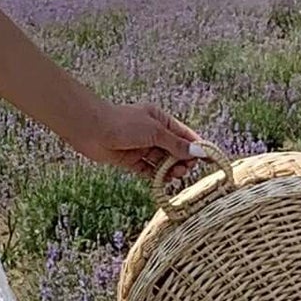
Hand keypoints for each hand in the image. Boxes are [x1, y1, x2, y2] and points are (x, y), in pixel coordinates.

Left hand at [77, 99, 210, 187]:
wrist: (90, 129)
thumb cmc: (123, 123)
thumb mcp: (154, 132)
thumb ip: (176, 144)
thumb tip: (198, 152)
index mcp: (159, 119)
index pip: (183, 134)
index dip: (197, 146)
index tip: (210, 159)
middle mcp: (151, 133)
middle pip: (174, 149)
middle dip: (183, 160)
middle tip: (187, 169)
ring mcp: (140, 147)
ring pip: (162, 161)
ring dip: (171, 169)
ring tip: (176, 175)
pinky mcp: (130, 160)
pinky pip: (148, 170)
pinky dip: (156, 176)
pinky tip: (163, 181)